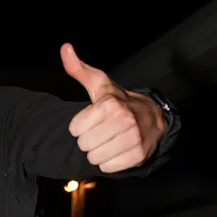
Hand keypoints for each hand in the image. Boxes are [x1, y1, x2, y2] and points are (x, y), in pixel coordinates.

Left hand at [61, 42, 164, 172]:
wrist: (150, 117)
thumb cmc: (118, 101)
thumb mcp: (99, 84)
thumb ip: (79, 69)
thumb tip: (65, 48)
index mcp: (110, 103)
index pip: (74, 129)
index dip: (80, 126)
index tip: (91, 120)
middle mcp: (124, 120)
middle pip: (84, 144)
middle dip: (88, 140)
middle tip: (100, 131)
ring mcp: (133, 138)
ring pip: (94, 158)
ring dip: (98, 152)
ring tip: (108, 140)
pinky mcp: (138, 155)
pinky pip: (107, 168)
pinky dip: (109, 163)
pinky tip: (117, 150)